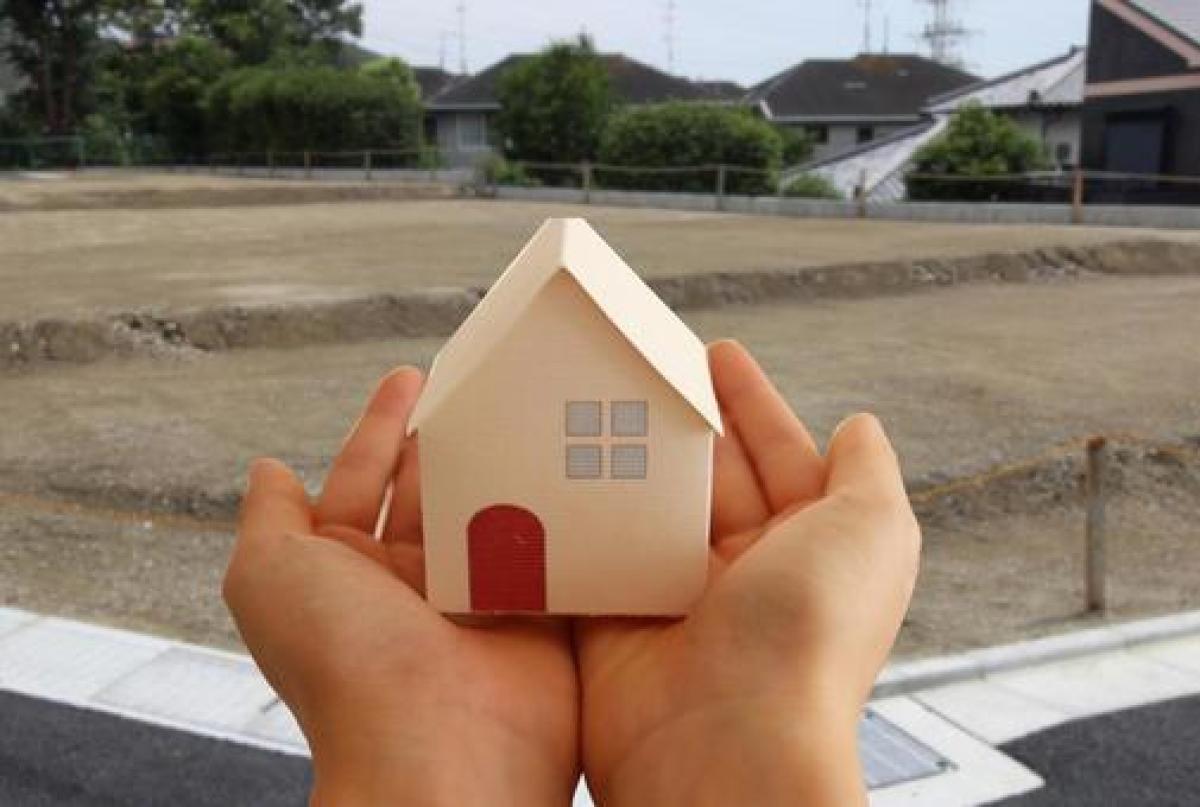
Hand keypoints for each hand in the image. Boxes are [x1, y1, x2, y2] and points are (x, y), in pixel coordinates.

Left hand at [223, 369, 578, 805]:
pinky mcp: (535, 611)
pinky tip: (563, 464)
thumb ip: (268, 519)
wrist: (442, 748)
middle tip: (476, 382)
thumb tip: (266, 469)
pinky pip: (543, 546)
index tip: (411, 377)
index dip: (381, 426)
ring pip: (490, 509)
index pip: (362, 480)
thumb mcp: (271, 576)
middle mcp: (410, 585)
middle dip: (447, 436)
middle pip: (432, 489)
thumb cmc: (346, 665)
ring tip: (521, 408)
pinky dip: (550, 507)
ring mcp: (477, 598)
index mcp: (347, 575)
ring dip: (501, 462)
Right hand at [575, 341, 920, 805]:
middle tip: (641, 363)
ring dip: (624, 457)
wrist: (724, 743)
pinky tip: (558, 466)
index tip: (715, 352)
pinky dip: (580, 514)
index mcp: (808, 548)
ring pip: (648, 506)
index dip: (750, 401)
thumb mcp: (873, 533)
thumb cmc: (809, 636)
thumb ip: (867, 474)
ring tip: (591, 400)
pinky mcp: (615, 618)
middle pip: (707, 473)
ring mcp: (678, 596)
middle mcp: (745, 570)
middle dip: (680, 418)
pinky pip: (596, 552)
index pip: (777, 455)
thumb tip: (859, 425)